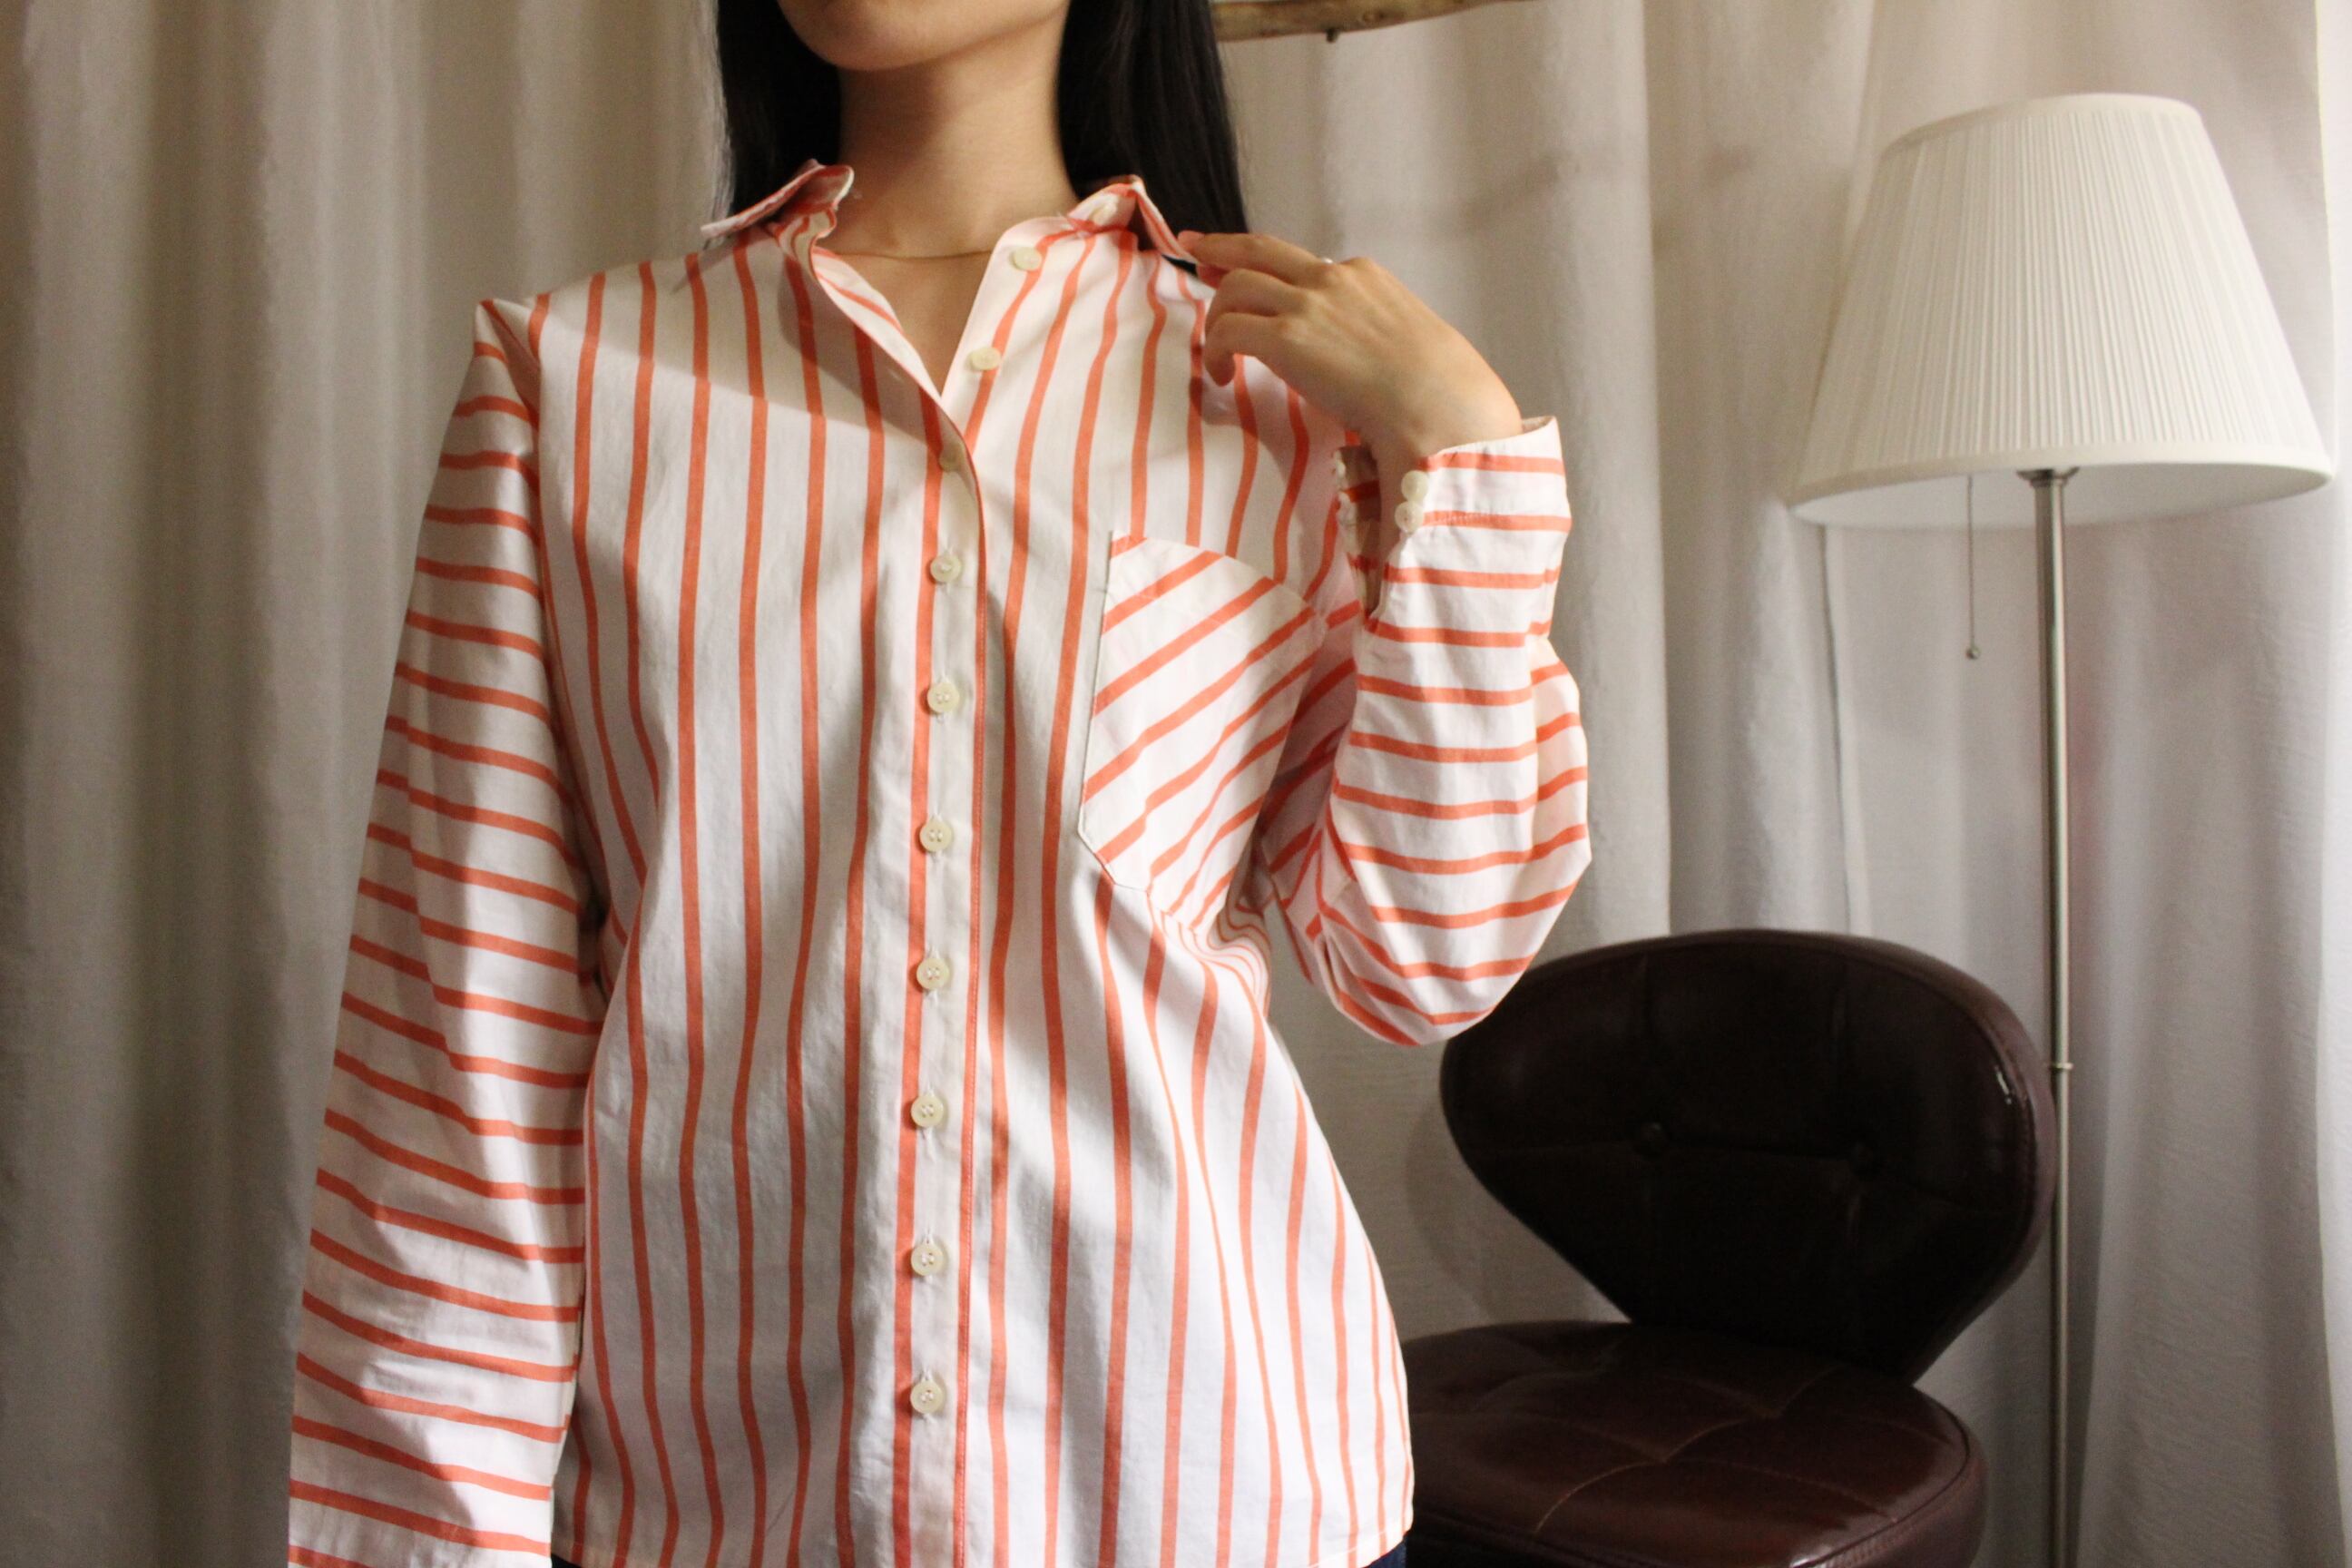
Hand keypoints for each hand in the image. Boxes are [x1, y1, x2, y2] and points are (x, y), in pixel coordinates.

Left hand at [1176, 228, 1523, 473]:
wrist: (1439, 404)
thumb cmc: (1436, 388)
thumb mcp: (1406, 338)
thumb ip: (1372, 330)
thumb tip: (1357, 354)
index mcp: (1363, 276)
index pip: (1300, 261)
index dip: (1263, 262)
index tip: (1239, 262)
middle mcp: (1331, 279)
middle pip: (1259, 251)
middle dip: (1221, 249)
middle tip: (1195, 251)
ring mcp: (1307, 304)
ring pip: (1235, 288)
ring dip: (1216, 317)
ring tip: (1215, 352)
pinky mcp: (1286, 338)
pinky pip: (1227, 331)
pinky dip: (1215, 350)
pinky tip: (1221, 375)